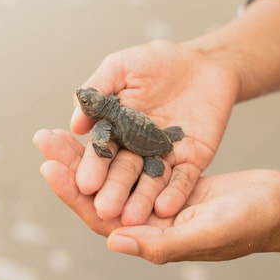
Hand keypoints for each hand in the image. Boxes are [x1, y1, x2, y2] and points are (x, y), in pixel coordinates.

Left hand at [33, 128, 279, 262]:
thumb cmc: (250, 223)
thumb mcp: (207, 232)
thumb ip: (161, 243)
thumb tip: (111, 241)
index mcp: (151, 240)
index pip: (99, 217)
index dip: (72, 192)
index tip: (48, 164)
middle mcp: (148, 223)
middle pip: (99, 192)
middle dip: (72, 164)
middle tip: (44, 136)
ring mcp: (157, 202)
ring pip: (113, 175)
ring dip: (89, 152)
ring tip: (62, 128)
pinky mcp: (168, 182)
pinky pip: (134, 162)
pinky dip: (117, 145)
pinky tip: (102, 126)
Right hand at [70, 40, 238, 225]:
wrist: (204, 63)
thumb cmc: (157, 60)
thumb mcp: (122, 67)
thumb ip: (98, 91)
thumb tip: (75, 125)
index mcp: (114, 129)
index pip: (100, 151)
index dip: (92, 167)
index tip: (83, 184)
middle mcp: (135, 148)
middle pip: (123, 173)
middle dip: (114, 190)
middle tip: (104, 210)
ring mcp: (164, 157)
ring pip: (151, 182)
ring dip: (141, 200)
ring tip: (132, 218)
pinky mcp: (191, 161)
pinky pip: (184, 179)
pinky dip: (175, 193)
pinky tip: (166, 208)